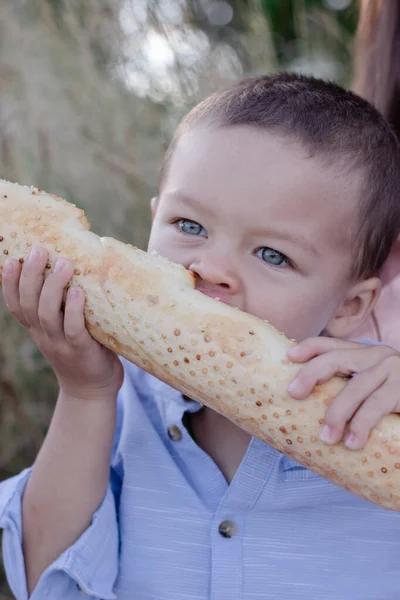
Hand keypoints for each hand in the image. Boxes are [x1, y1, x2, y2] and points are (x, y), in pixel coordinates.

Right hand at [1, 246, 122, 399]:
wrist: (92, 391)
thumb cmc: (83, 350)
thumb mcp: (64, 328)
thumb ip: (63, 305)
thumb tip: (75, 264)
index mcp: (37, 329)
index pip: (15, 305)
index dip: (10, 283)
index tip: (12, 259)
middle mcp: (44, 335)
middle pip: (28, 304)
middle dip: (30, 275)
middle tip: (39, 251)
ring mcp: (61, 344)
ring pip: (47, 314)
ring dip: (53, 287)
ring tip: (63, 263)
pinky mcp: (81, 351)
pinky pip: (73, 329)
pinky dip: (72, 310)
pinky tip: (77, 292)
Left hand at [286, 337, 399, 449]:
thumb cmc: (398, 397)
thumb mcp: (374, 385)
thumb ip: (351, 387)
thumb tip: (312, 409)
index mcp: (366, 354)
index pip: (332, 344)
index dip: (309, 348)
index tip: (289, 357)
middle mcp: (378, 356)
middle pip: (336, 358)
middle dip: (311, 374)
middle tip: (294, 393)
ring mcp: (393, 371)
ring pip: (356, 387)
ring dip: (337, 413)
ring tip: (326, 437)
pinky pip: (378, 406)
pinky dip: (362, 425)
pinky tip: (353, 442)